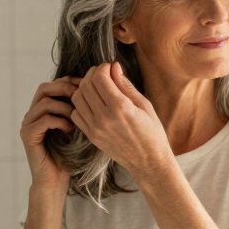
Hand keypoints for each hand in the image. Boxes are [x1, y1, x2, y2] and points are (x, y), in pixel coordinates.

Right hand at [20, 76, 81, 191]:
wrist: (56, 181)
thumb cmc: (70, 156)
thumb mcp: (79, 128)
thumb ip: (81, 110)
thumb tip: (98, 91)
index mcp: (43, 109)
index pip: (53, 85)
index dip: (70, 82)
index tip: (88, 85)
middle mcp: (32, 114)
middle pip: (44, 88)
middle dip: (64, 88)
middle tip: (81, 95)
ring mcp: (28, 124)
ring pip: (44, 102)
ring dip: (64, 107)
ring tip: (77, 117)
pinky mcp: (28, 135)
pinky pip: (44, 119)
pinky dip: (59, 121)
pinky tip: (70, 129)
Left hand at [69, 62, 172, 179]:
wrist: (148, 161)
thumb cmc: (152, 132)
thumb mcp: (144, 105)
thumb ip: (126, 85)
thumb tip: (114, 67)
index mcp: (120, 107)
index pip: (99, 78)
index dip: (103, 67)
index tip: (110, 67)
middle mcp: (104, 117)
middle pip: (86, 85)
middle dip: (93, 74)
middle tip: (103, 74)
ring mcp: (95, 128)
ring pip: (77, 98)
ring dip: (84, 88)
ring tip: (97, 88)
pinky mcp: (91, 136)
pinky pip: (76, 113)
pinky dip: (81, 104)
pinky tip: (93, 103)